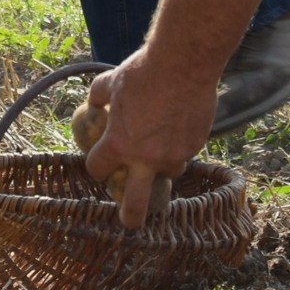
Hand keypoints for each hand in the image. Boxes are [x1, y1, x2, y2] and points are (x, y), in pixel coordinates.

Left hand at [83, 51, 215, 227]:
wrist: (184, 65)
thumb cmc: (142, 73)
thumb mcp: (110, 82)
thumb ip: (98, 96)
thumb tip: (93, 101)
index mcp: (120, 145)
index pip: (99, 168)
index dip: (95, 166)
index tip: (97, 163)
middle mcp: (146, 157)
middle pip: (136, 202)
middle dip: (131, 216)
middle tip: (129, 224)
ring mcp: (174, 154)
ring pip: (168, 173)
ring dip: (161, 169)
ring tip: (159, 157)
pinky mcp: (195, 145)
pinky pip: (185, 153)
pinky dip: (178, 147)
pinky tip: (176, 130)